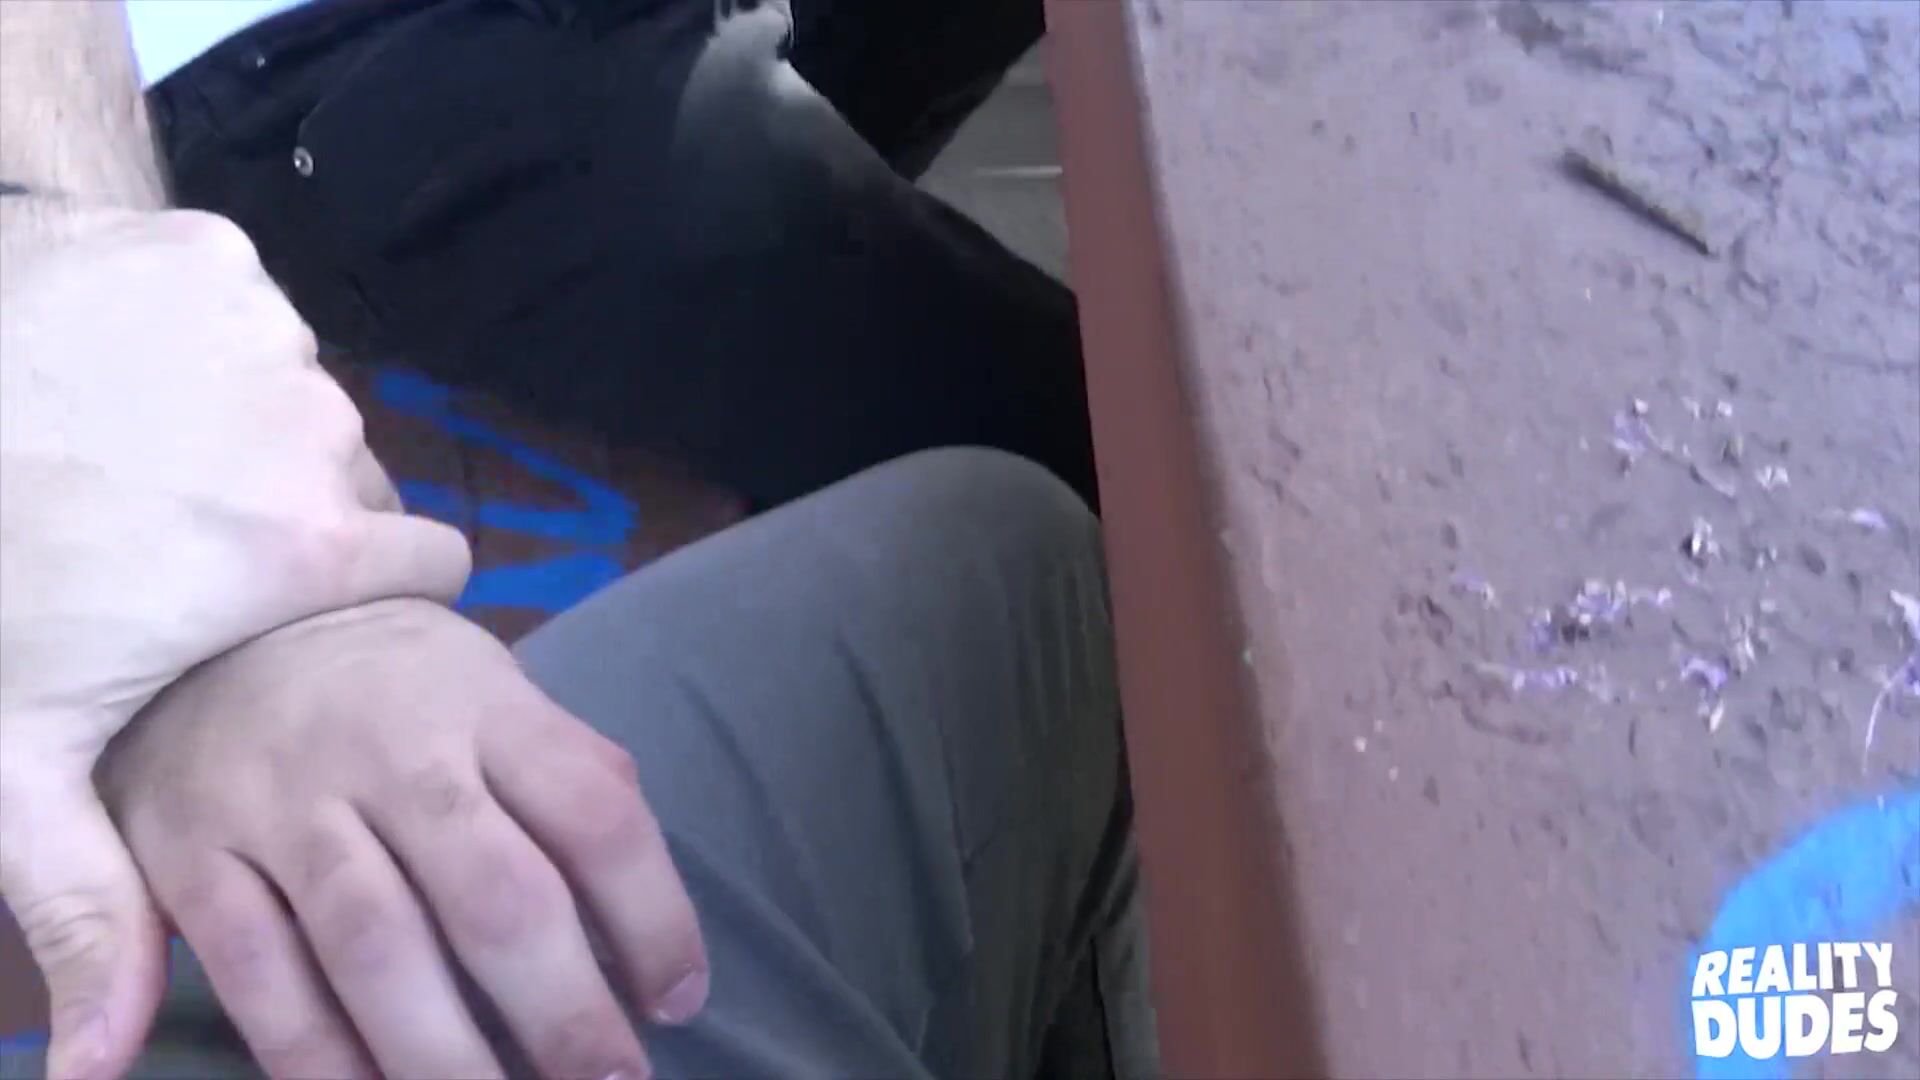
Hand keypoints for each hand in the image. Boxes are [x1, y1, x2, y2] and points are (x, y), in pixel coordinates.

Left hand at [0, 208, 470, 1077]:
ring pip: (293, 389)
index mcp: (304, 550)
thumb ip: (86, 902)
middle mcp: (318, 433)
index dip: (359, 582)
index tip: (284, 592)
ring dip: (235, 418)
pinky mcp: (208, 253)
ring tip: (124, 450)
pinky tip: (103, 367)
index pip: (419, 561)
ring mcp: (264, 330)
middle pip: (348, 478)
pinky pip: (241, 303)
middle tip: (170, 530)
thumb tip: (104, 1072)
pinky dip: (192, 331)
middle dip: (286, 505)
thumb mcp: (16, 755)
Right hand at [98, 599, 707, 1078]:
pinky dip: (318, 1059)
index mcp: (488, 707)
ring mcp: (287, 805)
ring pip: (376, 948)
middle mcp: (393, 753)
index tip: (676, 1000)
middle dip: (563, 1012)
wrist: (216, 625)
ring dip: (447, 1057)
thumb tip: (641, 926)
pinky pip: (260, 978)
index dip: (654, 918)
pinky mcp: (194, 857)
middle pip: (495, 897)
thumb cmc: (398, 691)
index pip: (597, 817)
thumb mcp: (495, 696)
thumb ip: (566, 786)